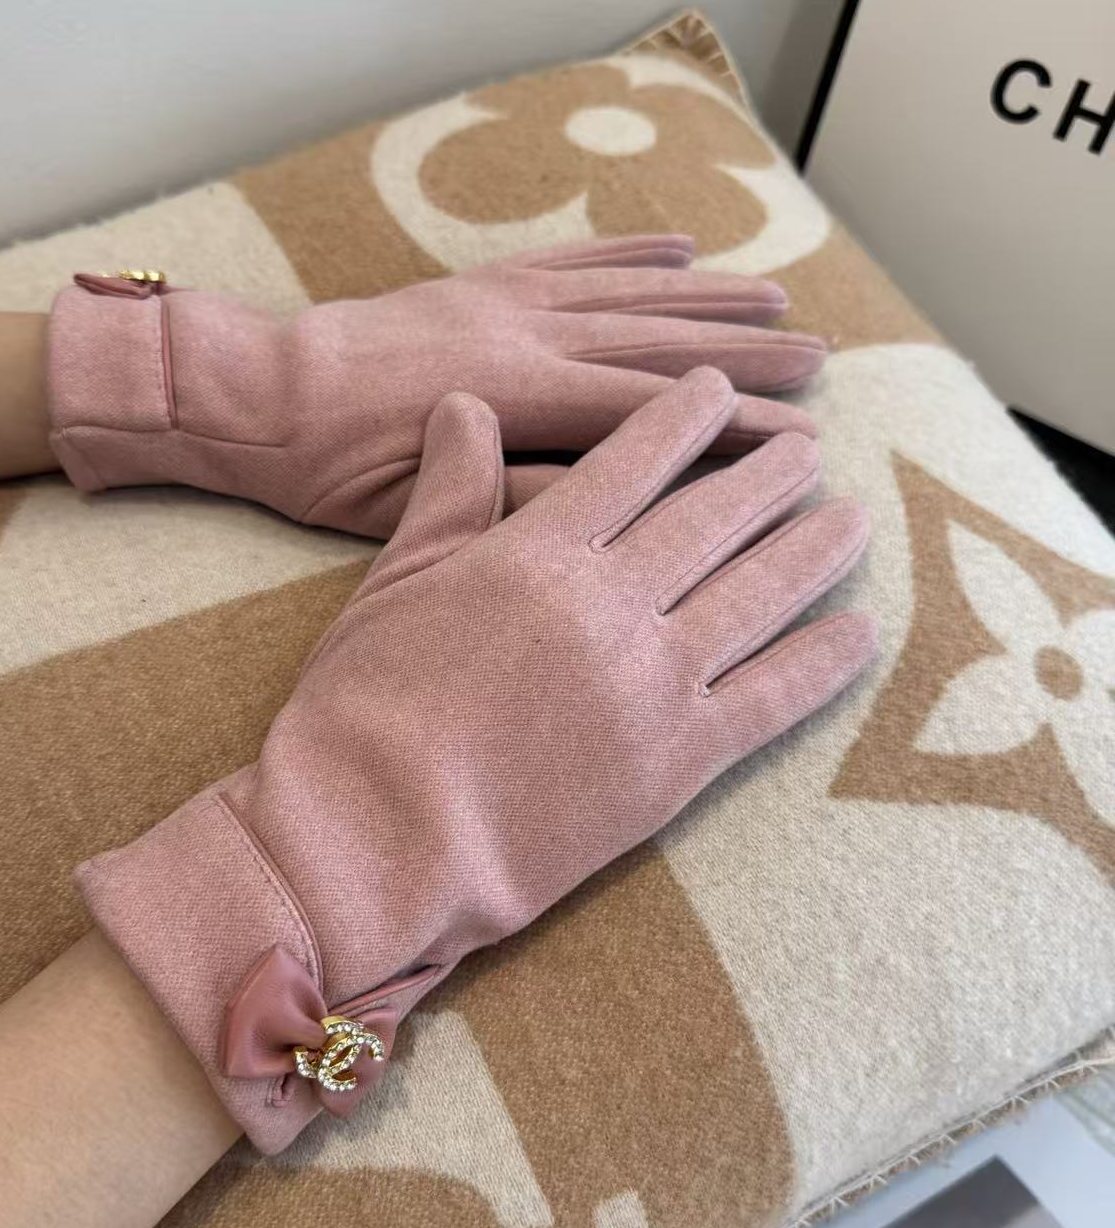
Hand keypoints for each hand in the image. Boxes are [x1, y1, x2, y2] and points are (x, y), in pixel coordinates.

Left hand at [47, 235, 826, 536]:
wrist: (265, 393)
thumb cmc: (338, 466)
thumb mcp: (422, 509)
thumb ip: (519, 499)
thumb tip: (613, 502)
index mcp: (518, 400)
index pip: (646, 416)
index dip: (730, 431)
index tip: (800, 443)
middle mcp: (527, 336)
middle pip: (656, 344)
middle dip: (745, 352)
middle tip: (821, 359)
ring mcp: (509, 302)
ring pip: (628, 293)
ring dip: (706, 295)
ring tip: (777, 293)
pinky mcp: (486, 285)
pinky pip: (573, 261)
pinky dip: (630, 254)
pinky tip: (678, 247)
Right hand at [76, 366, 875, 1152]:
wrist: (377, 835)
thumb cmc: (366, 707)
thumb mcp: (394, 582)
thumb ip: (447, 492)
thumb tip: (464, 405)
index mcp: (539, 553)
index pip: (631, 461)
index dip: (682, 419)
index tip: (717, 392)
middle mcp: (612, 603)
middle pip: (711, 520)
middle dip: (766, 476)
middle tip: (808, 449)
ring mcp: (655, 683)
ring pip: (758, 596)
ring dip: (812, 551)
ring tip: (854, 519)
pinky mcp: (678, 763)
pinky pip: (771, 700)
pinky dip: (823, 663)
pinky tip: (861, 632)